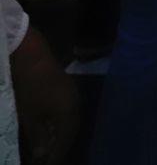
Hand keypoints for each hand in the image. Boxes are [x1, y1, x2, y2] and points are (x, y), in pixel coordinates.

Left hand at [10, 28, 77, 164]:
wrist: (30, 54)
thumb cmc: (30, 87)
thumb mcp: (29, 115)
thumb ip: (37, 136)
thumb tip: (43, 154)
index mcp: (70, 112)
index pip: (66, 139)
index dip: (57, 154)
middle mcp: (75, 103)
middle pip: (69, 130)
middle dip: (59, 145)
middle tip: (47, 159)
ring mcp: (71, 93)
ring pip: (66, 120)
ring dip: (57, 133)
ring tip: (46, 146)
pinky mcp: (63, 87)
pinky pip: (63, 111)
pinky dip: (55, 122)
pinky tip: (46, 127)